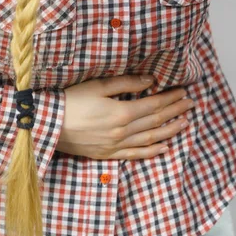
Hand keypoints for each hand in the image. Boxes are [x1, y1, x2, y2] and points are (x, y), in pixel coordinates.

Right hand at [57, 75, 193, 159]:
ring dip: (170, 131)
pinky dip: (152, 151)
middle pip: (156, 121)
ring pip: (150, 139)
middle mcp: (122, 132)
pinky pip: (135, 155)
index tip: (183, 92)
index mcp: (122, 113)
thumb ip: (127, 83)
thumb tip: (151, 80)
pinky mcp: (108, 154)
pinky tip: (165, 147)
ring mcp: (116, 145)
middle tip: (191, 104)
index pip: (154, 105)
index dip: (171, 98)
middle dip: (175, 111)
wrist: (45, 124)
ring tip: (185, 123)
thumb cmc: (70, 100)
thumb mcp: (98, 85)